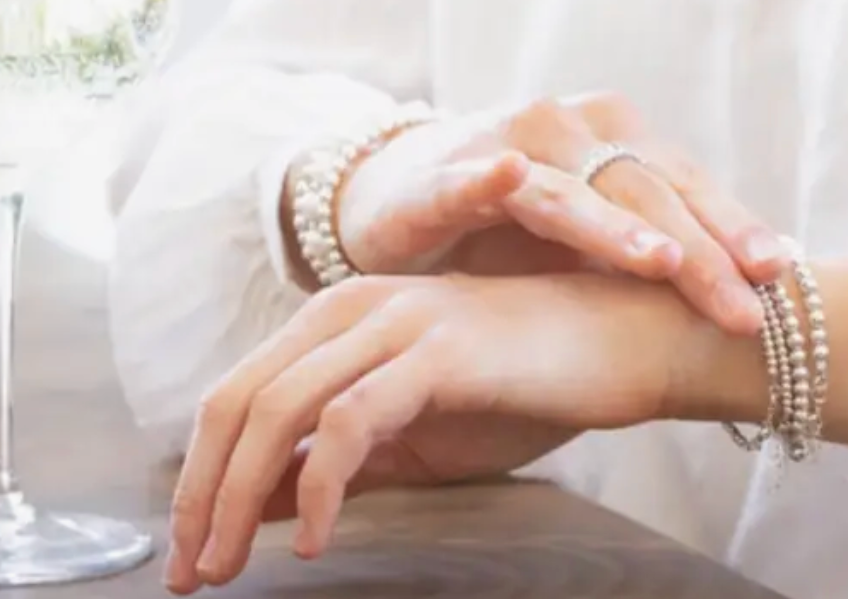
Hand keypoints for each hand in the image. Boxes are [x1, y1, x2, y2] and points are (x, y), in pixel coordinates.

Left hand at [164, 272, 714, 593]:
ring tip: (229, 568)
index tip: (187, 552)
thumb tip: (253, 504)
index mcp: (347, 314)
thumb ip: (337, 456)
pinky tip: (315, 536)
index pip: (239, 390)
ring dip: (237, 497)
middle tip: (191, 575)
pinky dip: (317, 484)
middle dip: (201, 493)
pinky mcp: (442, 349)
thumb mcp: (417, 430)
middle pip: (241, 398)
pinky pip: (352, 419)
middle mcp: (361, 305)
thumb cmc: (530, 384)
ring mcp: (402, 321)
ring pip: (281, 407)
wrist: (631, 342)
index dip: (199, 475)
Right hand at [327, 91, 788, 332]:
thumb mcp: (593, 243)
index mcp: (616, 146)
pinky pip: (464, 179)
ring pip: (567, 192)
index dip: (734, 227)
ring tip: (657, 259)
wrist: (402, 194)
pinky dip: (482, 176)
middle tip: (742, 305)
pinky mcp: (441, 175)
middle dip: (698, 253)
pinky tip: (504, 172)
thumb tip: (760, 306)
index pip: (686, 187)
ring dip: (611, 226)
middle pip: (643, 194)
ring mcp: (505, 148)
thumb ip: (657, 259)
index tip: (781, 275)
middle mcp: (570, 135)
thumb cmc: (515, 225)